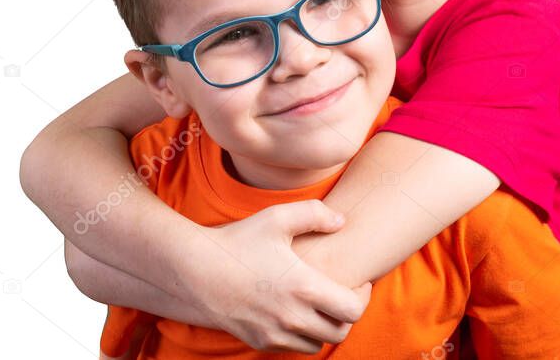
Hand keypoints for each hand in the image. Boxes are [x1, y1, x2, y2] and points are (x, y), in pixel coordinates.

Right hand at [188, 199, 371, 352]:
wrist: (196, 271)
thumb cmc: (239, 241)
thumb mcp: (277, 218)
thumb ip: (314, 214)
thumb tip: (341, 222)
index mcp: (304, 288)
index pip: (353, 310)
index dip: (363, 297)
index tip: (359, 283)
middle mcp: (293, 317)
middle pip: (340, 332)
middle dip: (348, 315)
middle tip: (344, 296)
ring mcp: (275, 333)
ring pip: (317, 344)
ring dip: (325, 327)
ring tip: (321, 305)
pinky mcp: (260, 341)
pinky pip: (293, 348)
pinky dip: (302, 335)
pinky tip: (297, 313)